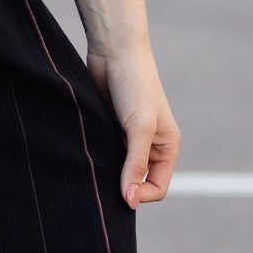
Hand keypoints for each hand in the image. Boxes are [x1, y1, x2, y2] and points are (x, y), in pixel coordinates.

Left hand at [85, 43, 180, 209]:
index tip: (120, 192)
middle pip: (137, 181)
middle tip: (102, 181)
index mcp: (166, 147)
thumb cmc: (135, 85)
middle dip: (122, 186)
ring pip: (117, 169)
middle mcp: (149, 145)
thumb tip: (130, 201)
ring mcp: (127, 137)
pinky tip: (86, 153)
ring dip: (107, 171)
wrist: (114, 51)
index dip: (141, 194)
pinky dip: (96, 157)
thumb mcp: (139, 128)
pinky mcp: (109, 128)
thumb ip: (135, 164)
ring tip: (93, 165)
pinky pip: (104, 153)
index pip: (158, 187)